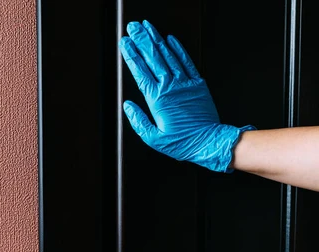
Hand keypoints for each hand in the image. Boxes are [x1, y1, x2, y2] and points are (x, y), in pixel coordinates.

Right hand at [119, 20, 254, 171]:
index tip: (125, 43)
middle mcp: (170, 87)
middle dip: (142, 40)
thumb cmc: (182, 142)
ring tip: (148, 27)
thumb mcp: (152, 138)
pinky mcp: (197, 84)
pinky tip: (171, 39)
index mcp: (157, 99)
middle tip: (133, 27)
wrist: (209, 142)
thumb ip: (138, 120)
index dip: (131, 54)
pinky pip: (186, 61)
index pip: (140, 71)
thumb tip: (127, 106)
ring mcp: (184, 83)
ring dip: (156, 39)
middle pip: (153, 57)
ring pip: (168, 55)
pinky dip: (178, 49)